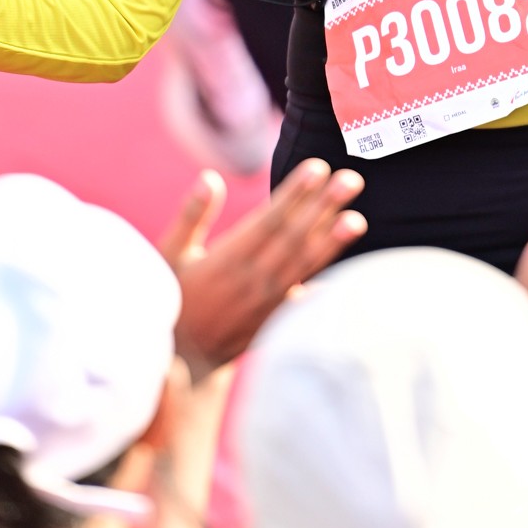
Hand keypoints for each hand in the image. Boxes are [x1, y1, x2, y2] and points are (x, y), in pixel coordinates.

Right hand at [163, 160, 367, 380]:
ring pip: (303, 268)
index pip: (268, 220)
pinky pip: (303, 302)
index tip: (318, 168)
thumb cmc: (172, 296)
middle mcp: (251, 281)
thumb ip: (191, 216)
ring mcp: (265, 304)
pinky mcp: (272, 322)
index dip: (294, 195)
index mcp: (227, 259)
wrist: (179, 360)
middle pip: (294, 239)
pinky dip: (324, 287)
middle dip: (324, 208)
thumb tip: (210, 178)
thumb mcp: (169, 253)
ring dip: (332, 243)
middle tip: (352, 180)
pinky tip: (348, 274)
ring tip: (357, 220)